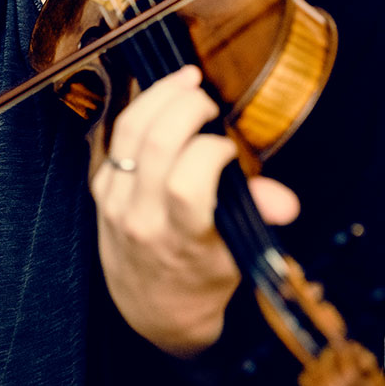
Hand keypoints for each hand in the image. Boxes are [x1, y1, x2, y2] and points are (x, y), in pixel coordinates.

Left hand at [90, 65, 298, 357]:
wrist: (151, 305)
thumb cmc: (201, 276)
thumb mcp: (236, 255)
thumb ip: (255, 219)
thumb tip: (284, 202)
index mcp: (180, 238)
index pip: (186, 184)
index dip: (212, 151)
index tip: (229, 148)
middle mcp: (141, 217)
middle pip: (156, 144)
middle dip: (185, 107)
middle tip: (207, 99)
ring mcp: (115, 200)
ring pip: (129, 131)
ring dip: (158, 95)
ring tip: (186, 80)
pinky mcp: (100, 187)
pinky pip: (116, 136)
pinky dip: (140, 110)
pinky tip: (163, 98)